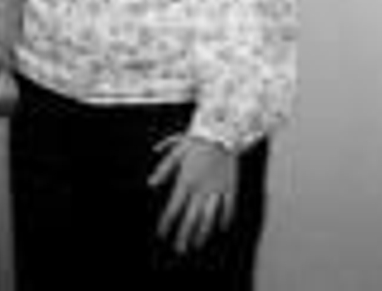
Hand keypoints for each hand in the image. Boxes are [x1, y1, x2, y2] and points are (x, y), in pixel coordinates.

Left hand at [149, 134, 238, 253]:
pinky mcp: (230, 187)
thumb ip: (163, 170)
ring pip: (209, 217)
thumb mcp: (175, 152)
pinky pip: (228, 207)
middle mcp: (201, 189)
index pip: (173, 208)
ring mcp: (217, 190)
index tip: (161, 234)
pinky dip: (225, 219)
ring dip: (202, 233)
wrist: (222, 132)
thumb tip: (150, 184)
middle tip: (178, 249)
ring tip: (196, 245)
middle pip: (191, 218)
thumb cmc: (196, 141)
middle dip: (183, 235)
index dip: (166, 223)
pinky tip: (221, 228)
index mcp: (186, 182)